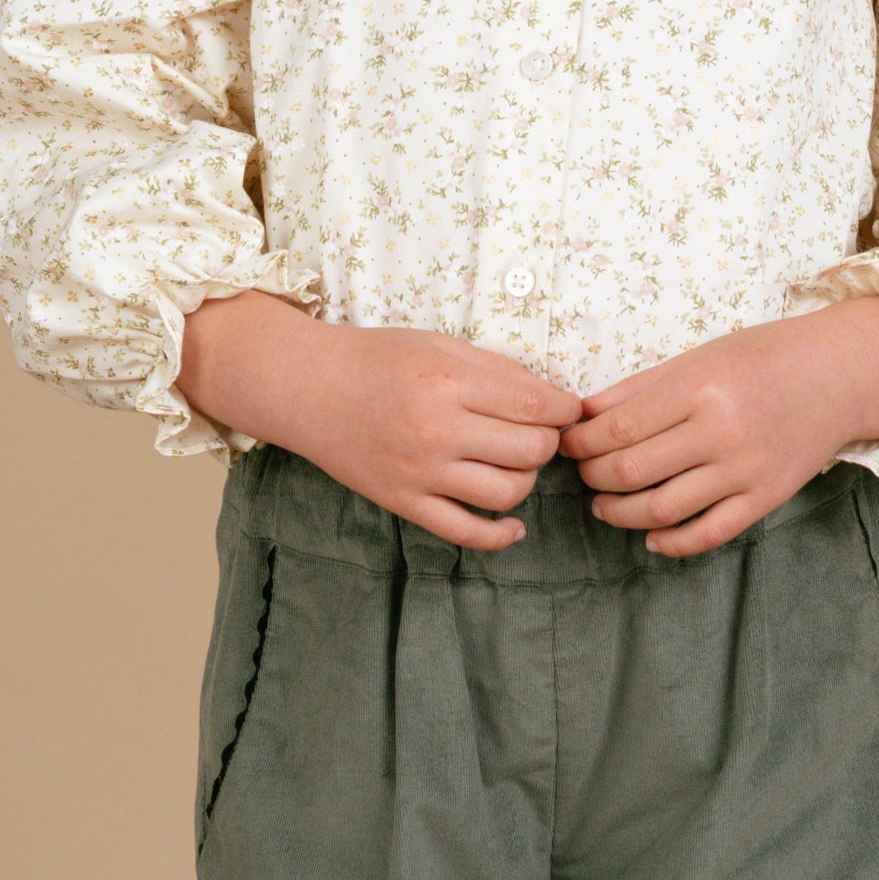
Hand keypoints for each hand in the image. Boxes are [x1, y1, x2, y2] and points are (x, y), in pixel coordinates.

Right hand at [179, 291, 581, 550]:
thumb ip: (497, 370)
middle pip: (529, 450)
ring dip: (527, 479)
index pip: (535, 407)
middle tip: (540, 431)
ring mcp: (420, 472)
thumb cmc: (376, 358)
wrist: (308, 387)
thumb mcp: (439, 344)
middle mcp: (437, 430)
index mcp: (449, 382)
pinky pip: (465, 532)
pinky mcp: (404, 502)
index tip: (570, 409)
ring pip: (506, 492)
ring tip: (516, 461)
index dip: (566, 410)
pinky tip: (514, 524)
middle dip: (549, 441)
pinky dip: (500, 535)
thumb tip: (552, 398)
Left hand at [556, 298, 878, 556]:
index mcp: (700, 387)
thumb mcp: (699, 357)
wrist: (839, 375)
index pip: (620, 429)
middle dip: (595, 477)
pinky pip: (710, 533)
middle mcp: (722, 431)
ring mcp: (746, 470)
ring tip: (605, 505)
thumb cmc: (763, 357)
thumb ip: (640, 388)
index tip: (568, 446)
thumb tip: (583, 415)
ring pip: (664, 508)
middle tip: (583, 473)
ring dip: (621, 513)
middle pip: (633, 470)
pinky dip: (672, 541)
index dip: (582, 444)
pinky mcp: (766, 498)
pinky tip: (651, 535)